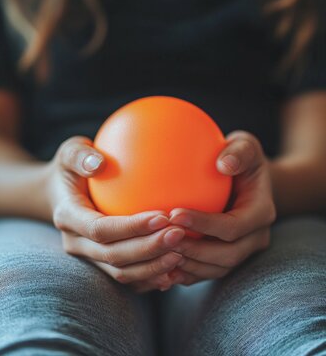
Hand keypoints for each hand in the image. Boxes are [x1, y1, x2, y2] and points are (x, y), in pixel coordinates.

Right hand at [46, 136, 184, 292]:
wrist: (62, 193)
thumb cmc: (74, 168)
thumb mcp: (70, 152)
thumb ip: (80, 156)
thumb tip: (98, 163)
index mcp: (68, 216)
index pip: (100, 229)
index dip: (131, 227)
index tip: (162, 217)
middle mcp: (75, 243)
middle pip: (113, 255)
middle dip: (148, 249)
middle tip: (179, 235)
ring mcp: (88, 257)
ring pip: (121, 273)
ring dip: (152, 267)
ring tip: (182, 255)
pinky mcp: (101, 263)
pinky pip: (127, 278)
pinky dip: (149, 278)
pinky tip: (174, 271)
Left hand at [168, 131, 275, 285]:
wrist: (246, 181)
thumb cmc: (241, 159)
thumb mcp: (245, 146)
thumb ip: (240, 152)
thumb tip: (224, 164)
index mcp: (261, 212)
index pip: (233, 226)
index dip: (205, 225)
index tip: (174, 214)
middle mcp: (255, 237)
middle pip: (226, 256)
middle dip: (193, 251)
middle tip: (162, 239)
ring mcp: (242, 250)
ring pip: (216, 269)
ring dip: (188, 265)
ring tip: (159, 254)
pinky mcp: (228, 257)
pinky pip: (208, 272)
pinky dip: (187, 273)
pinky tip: (164, 268)